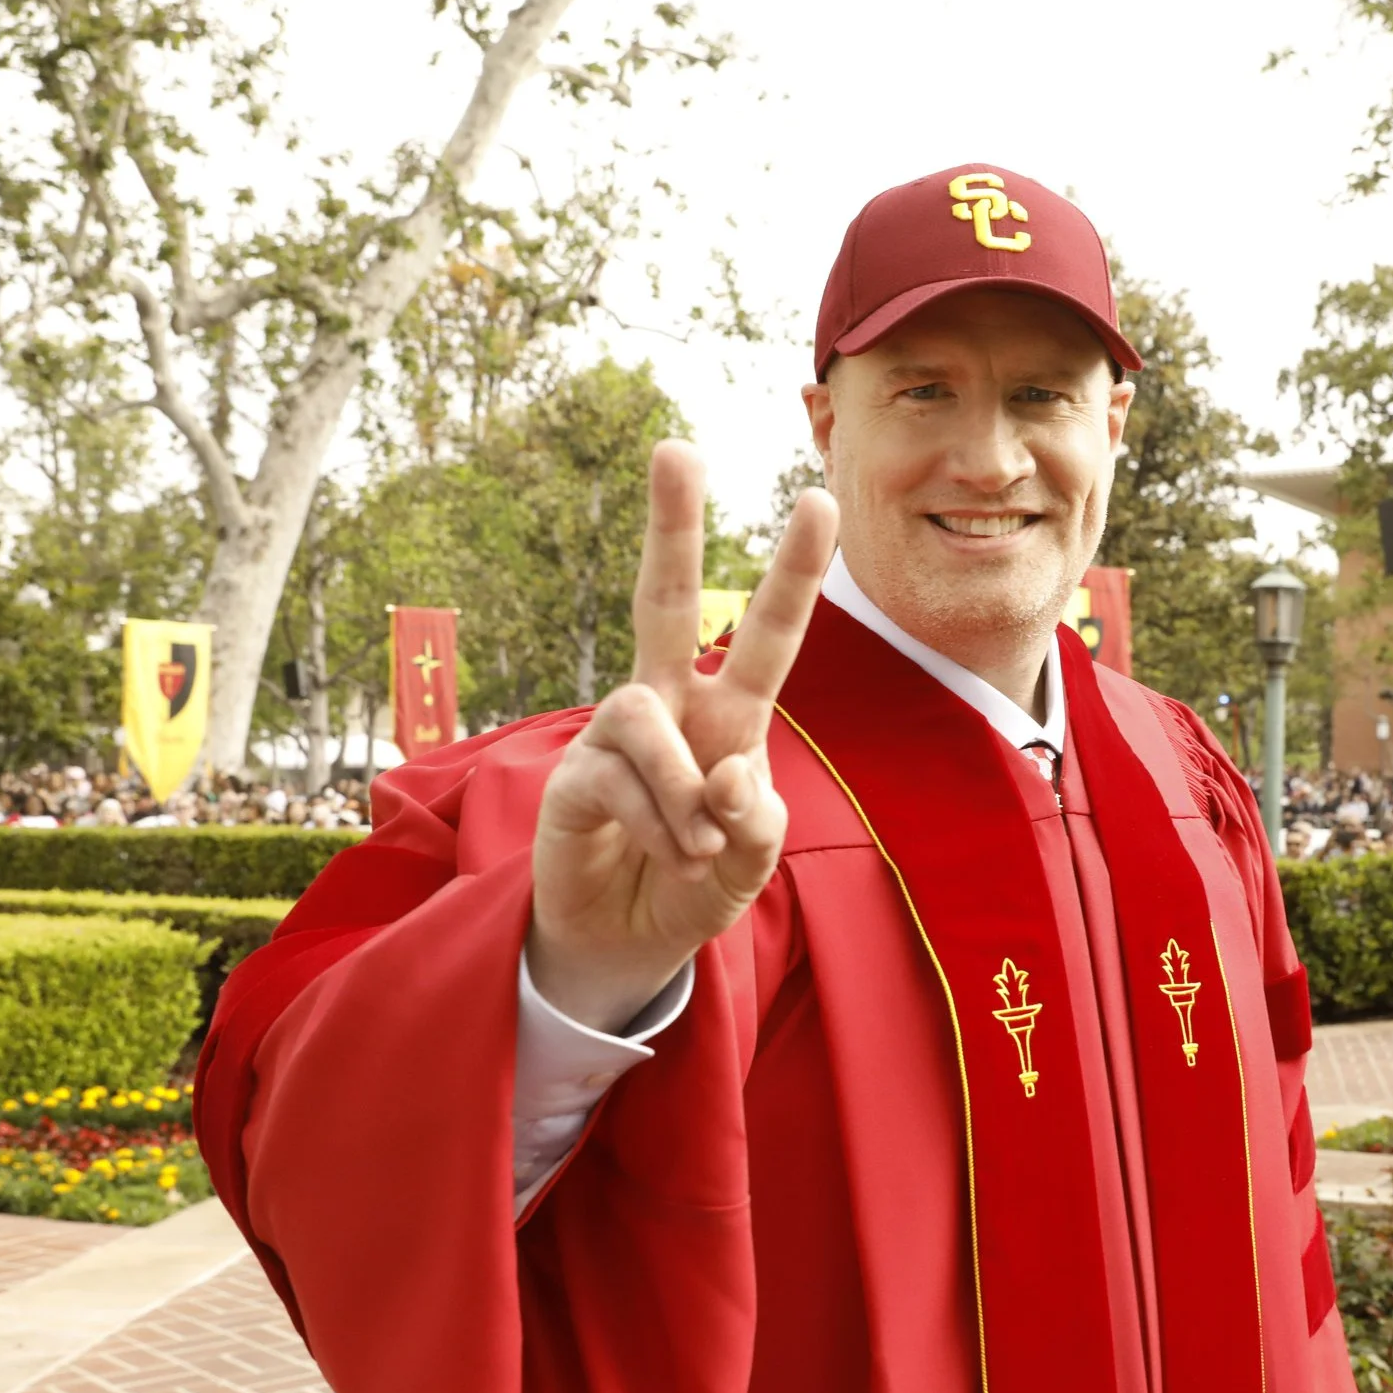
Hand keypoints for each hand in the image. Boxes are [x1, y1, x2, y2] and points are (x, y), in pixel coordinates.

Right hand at [525, 441, 838, 1031]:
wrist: (627, 944)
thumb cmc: (697, 883)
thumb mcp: (753, 860)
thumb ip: (757, 819)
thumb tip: (725, 775)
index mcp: (727, 715)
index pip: (763, 633)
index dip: (792, 571)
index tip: (819, 498)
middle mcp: (668, 707)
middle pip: (664, 600)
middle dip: (671, 525)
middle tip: (676, 448)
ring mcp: (616, 738)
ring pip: (647, 720)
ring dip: (684, 795)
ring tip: (699, 850)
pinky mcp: (574, 777)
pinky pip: (618, 779)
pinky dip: (658, 826)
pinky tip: (669, 856)